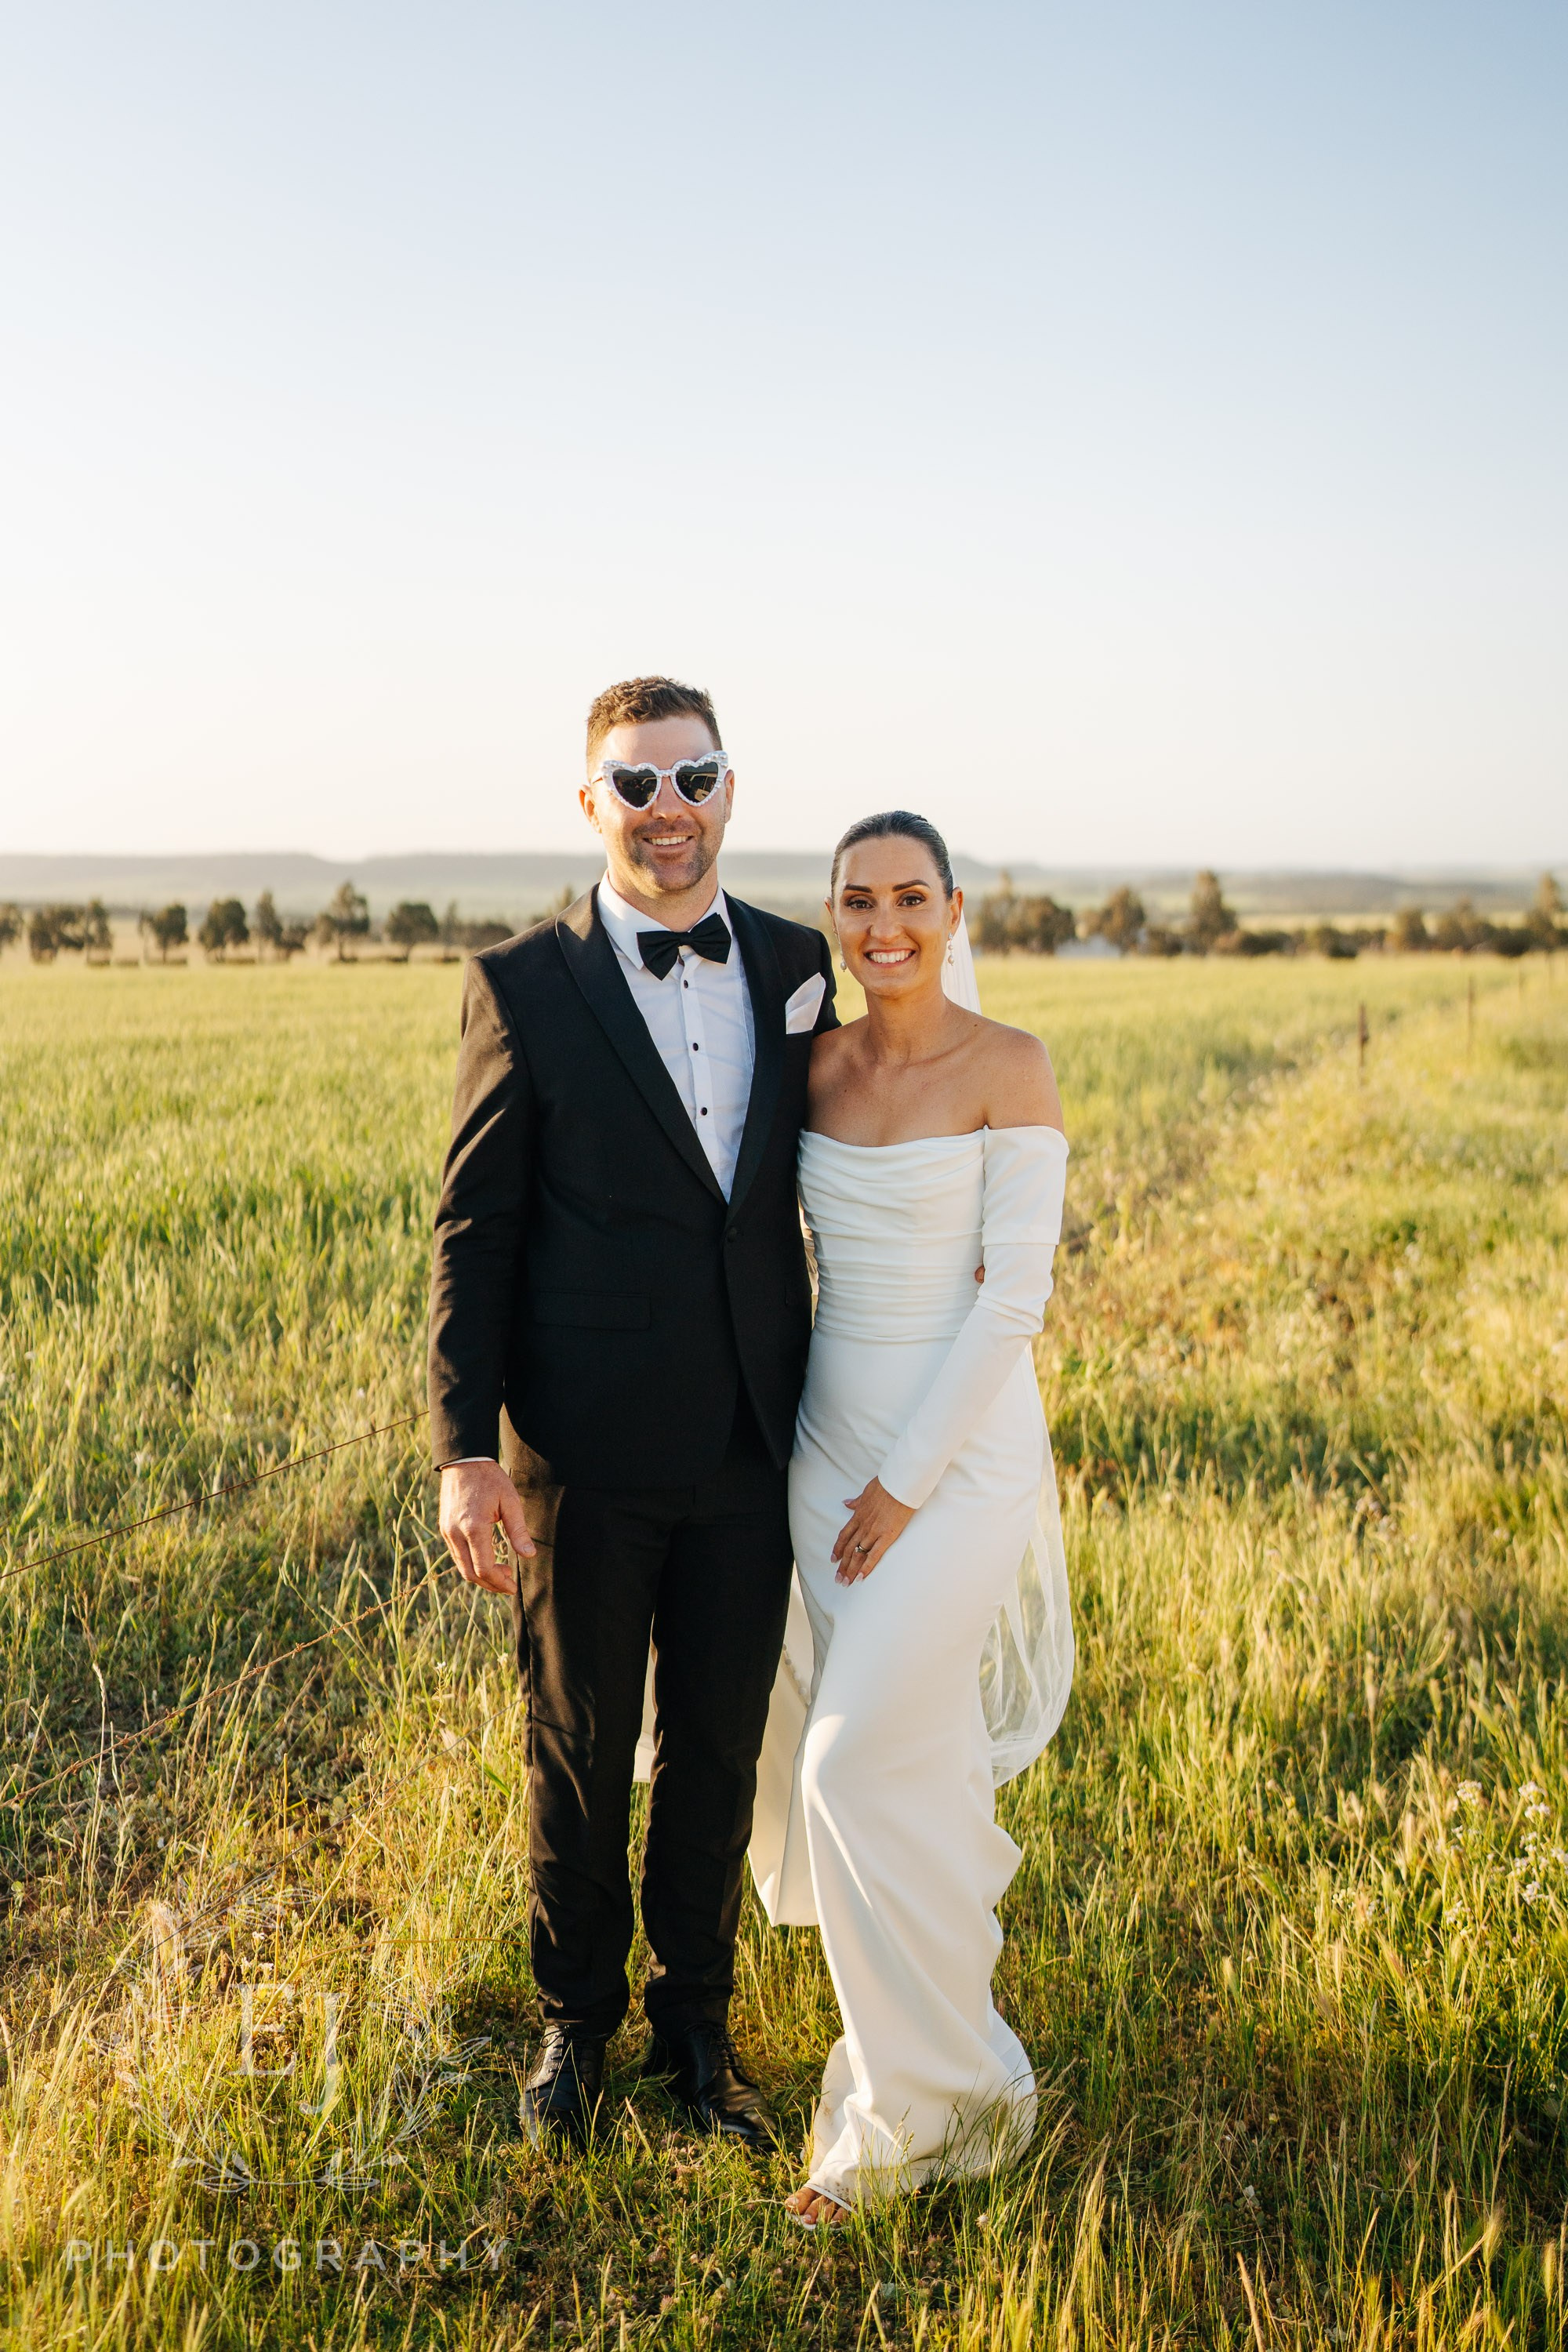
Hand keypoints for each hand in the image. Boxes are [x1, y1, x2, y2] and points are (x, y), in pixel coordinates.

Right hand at [438, 1460, 535, 1594]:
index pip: (484, 1568)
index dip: (499, 1582)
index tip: (513, 1587)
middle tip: (509, 1584)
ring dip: (481, 1576)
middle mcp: (455, 1533)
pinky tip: (487, 1560)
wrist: (464, 1461)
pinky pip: (457, 1555)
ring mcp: (447, 1532)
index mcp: (473, 1527)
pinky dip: (471, 1564)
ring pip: (461, 1567)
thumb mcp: (510, 1501)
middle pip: (470, 1573)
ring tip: (502, 1573)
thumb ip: (518, 1531)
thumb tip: (529, 1555)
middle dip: (490, 1584)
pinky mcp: (445, 1529)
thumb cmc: (490, 1479)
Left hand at [832, 1477, 914, 1583]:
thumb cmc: (886, 1485)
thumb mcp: (866, 1491)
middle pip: (849, 1549)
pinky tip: (860, 1578)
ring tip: (845, 1583)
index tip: (833, 1559)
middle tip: (837, 1579)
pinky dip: (866, 1567)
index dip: (838, 1549)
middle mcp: (863, 1525)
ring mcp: (873, 1531)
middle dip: (842, 1565)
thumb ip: (856, 1501)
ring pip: (858, 1554)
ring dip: (850, 1570)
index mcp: (859, 1515)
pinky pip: (874, 1555)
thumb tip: (846, 1503)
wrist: (899, 1483)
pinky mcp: (887, 1536)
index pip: (844, 1536)